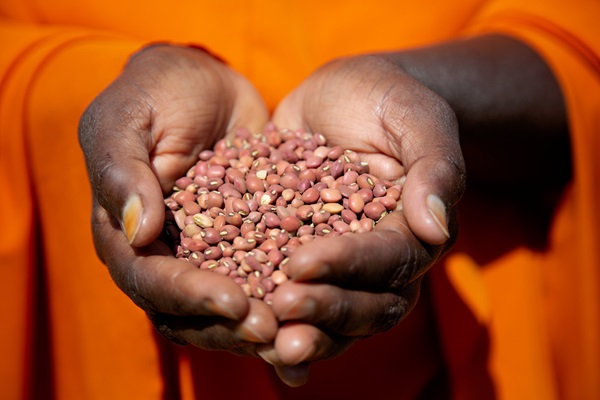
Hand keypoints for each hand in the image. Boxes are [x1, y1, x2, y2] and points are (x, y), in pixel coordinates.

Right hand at [78, 44, 275, 354]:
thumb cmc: (156, 93)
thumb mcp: (126, 119)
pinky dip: (285, 304)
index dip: (188, 296)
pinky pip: (264, 280)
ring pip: (226, 310)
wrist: (204, 83)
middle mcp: (163, 256)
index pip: (149, 280)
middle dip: (229, 326)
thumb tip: (136, 235)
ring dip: (259, 325)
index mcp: (123, 233)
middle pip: (188, 312)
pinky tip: (319, 321)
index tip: (234, 300)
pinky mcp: (247, 244)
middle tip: (273, 331)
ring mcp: (206, 254)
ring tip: (300, 335)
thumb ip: (122, 172)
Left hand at [264, 54, 464, 384]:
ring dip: (305, 332)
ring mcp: (342, 267)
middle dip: (324, 310)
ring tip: (266, 343)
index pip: (388, 259)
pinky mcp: (302, 260)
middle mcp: (382, 260)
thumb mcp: (414, 116)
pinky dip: (280, 327)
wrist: (342, 97)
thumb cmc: (385, 98)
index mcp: (414, 230)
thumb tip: (436, 229)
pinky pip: (298, 299)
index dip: (347, 265)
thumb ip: (434, 166)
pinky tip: (251, 343)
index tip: (300, 262)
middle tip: (281, 310)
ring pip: (334, 316)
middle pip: (366, 304)